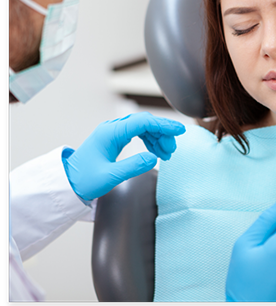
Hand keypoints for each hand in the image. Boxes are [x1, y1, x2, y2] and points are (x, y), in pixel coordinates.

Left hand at [62, 112, 185, 200]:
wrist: (67, 183)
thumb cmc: (84, 180)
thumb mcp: (110, 177)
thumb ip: (133, 166)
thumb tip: (154, 158)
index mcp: (111, 133)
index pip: (143, 122)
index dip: (163, 125)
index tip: (179, 130)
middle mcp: (113, 129)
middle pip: (145, 122)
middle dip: (162, 133)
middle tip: (172, 150)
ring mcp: (114, 133)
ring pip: (142, 127)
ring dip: (157, 137)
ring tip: (166, 153)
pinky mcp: (115, 139)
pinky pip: (137, 134)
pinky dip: (149, 141)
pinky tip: (156, 151)